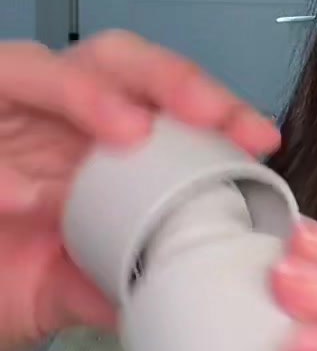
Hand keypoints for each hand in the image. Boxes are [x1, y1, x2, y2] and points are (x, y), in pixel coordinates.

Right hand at [0, 32, 280, 350]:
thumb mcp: (64, 291)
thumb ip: (116, 282)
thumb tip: (191, 288)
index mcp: (87, 137)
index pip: (159, 96)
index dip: (210, 105)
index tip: (257, 136)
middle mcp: (42, 111)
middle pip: (111, 59)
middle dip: (167, 77)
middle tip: (206, 112)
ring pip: (33, 67)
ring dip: (86, 94)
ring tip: (129, 131)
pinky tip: (25, 199)